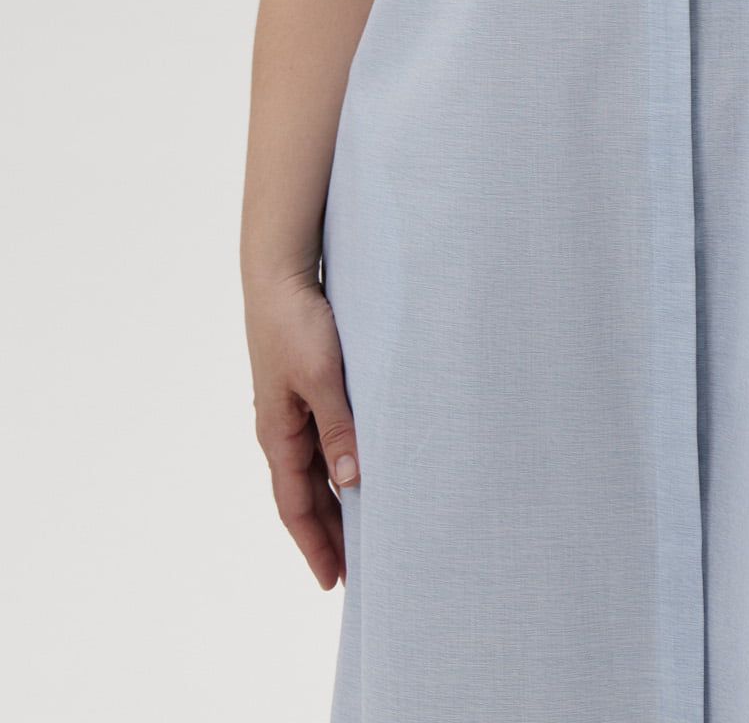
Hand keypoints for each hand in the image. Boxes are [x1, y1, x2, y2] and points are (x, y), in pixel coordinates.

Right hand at [243, 269, 360, 588]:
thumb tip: (352, 482)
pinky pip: (320, 440)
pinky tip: (357, 468)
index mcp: (278, 433)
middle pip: (305, 494)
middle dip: (329, 533)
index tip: (335, 582)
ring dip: (336, 501)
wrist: (279, 274)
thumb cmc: (298, 323)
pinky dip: (337, 464)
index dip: (315, 544)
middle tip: (357, 569)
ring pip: (314, 469)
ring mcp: (290, 408)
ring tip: (363, 529)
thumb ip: (338, 428)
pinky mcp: (304, 387)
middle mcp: (280, 427)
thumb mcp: (323, 378)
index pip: (295, 505)